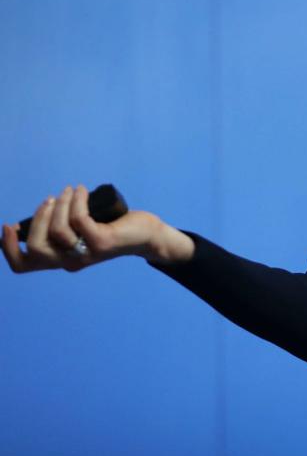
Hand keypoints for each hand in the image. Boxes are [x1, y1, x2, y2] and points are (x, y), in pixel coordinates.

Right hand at [2, 184, 167, 273]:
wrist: (145, 235)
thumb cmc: (109, 228)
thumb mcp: (78, 231)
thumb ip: (58, 228)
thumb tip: (33, 216)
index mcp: (59, 259)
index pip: (23, 265)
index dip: (8, 248)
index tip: (8, 225)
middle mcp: (69, 261)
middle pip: (36, 248)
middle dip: (38, 219)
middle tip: (51, 199)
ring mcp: (86, 253)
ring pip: (57, 231)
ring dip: (60, 205)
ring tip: (70, 191)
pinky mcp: (102, 242)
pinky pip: (79, 219)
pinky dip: (77, 201)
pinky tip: (82, 191)